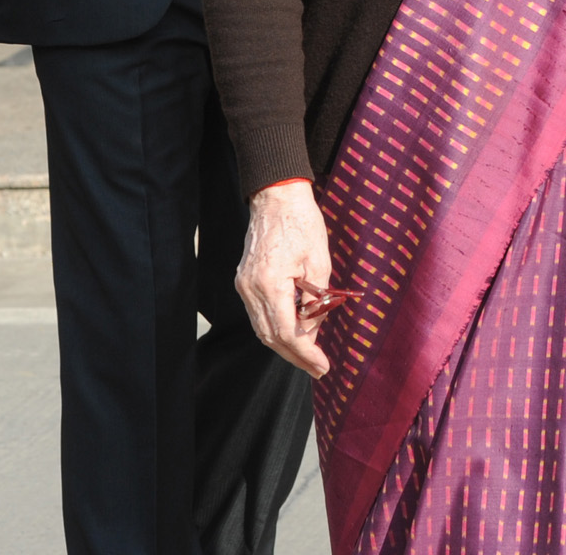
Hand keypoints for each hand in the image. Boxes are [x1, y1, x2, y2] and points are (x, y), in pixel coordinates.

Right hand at [236, 180, 335, 377]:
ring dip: (285, 344)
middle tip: (317, 369)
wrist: (276, 196)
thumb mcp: (320, 261)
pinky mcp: (244, 281)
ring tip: (309, 355)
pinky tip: (296, 329)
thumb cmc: (302, 223)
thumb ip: (317, 299)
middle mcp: (250, 288)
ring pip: (262, 327)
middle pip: (270, 336)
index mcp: (270, 283)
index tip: (321, 366)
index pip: (285, 332)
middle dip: (295, 355)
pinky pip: (259, 313)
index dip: (304, 353)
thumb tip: (313, 328)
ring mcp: (244, 285)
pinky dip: (276, 326)